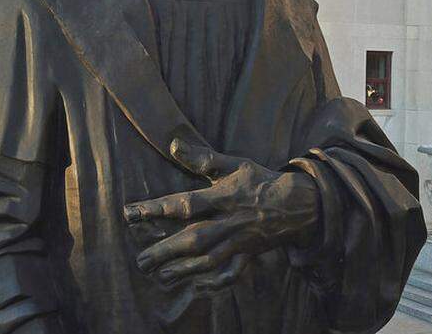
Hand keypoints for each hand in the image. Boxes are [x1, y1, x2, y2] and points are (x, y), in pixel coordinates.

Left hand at [123, 139, 319, 289]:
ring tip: (161, 276)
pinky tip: (197, 288)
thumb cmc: (260, 181)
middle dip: (166, 251)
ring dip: (184, 270)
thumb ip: (202, 157)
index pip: (185, 204)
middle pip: (194, 239)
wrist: (300, 204)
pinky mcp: (248, 255)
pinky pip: (232, 274)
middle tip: (141, 260)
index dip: (157, 209)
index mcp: (223, 197)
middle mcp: (229, 222)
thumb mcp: (234, 164)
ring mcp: (240, 241)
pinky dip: (216, 283)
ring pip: (210, 260)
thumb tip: (174, 144)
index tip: (131, 213)